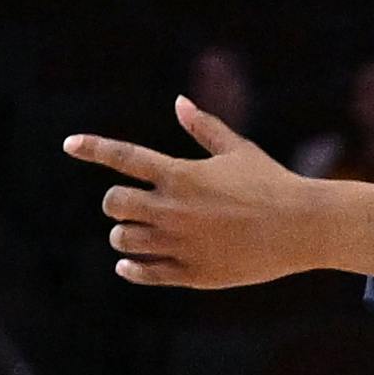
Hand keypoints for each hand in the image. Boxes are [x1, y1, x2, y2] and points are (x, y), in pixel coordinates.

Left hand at [72, 97, 331, 290]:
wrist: (303, 228)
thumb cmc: (273, 184)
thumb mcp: (238, 151)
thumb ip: (204, 128)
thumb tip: (180, 101)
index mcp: (180, 174)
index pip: (122, 157)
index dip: (92, 147)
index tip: (70, 144)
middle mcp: (173, 208)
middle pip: (114, 204)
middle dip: (117, 204)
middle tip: (128, 207)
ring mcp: (180, 243)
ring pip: (124, 240)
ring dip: (124, 236)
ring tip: (136, 234)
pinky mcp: (192, 273)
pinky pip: (144, 273)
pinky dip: (132, 268)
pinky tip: (130, 265)